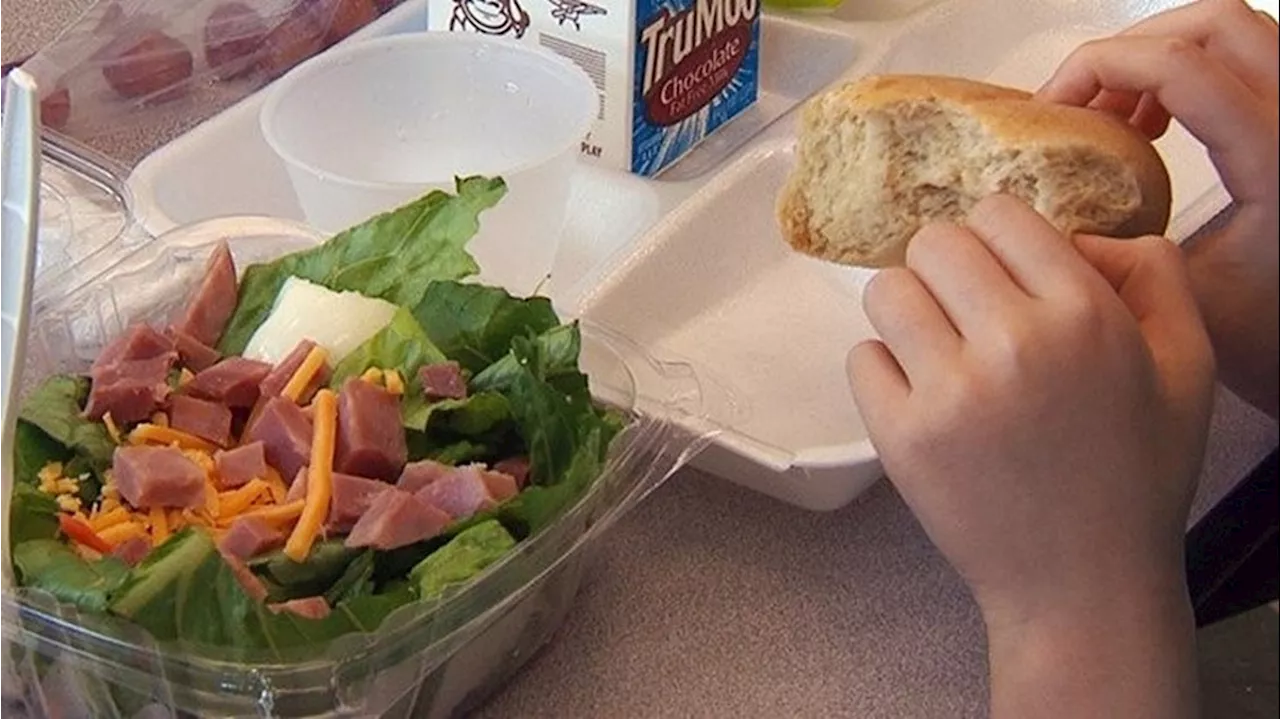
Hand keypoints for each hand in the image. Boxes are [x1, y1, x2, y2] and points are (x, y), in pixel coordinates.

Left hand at [848, 195, 1215, 717]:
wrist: (1082, 584)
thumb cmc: (1136, 475)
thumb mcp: (1187, 365)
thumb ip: (1154, 274)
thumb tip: (1084, 230)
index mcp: (1084, 315)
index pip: (999, 213)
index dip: (999, 239)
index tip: (1004, 274)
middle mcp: (1011, 343)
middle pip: (933, 242)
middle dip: (949, 270)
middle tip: (968, 312)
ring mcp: (948, 391)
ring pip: (886, 291)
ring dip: (910, 313)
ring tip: (942, 351)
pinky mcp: (899, 435)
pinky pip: (861, 357)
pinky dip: (885, 371)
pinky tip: (924, 398)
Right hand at [1038, 0, 1278, 417]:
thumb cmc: (1263, 337)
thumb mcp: (1175, 302)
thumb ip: (1115, 251)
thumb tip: (1043, 217)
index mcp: (1275, 163)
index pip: (1181, 68)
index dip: (1104, 67)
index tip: (1052, 108)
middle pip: (1214, 23)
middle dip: (1131, 47)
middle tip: (1080, 100)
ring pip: (1232, 34)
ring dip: (1158, 59)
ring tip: (1112, 116)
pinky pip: (1246, 63)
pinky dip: (1186, 76)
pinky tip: (1150, 129)